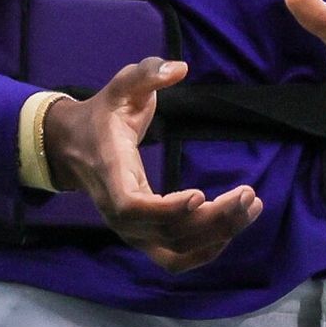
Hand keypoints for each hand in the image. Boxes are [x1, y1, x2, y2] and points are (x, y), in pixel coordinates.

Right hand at [42, 58, 262, 271]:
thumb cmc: (104, 114)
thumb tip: (179, 68)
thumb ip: (147, 73)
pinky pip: (175, 258)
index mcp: (112, 175)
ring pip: (175, 250)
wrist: (74, 147)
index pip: (132, 206)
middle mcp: (119, 213)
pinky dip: (205, 251)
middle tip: (247, 194)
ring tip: (250, 207)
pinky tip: (234, 229)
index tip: (200, 194)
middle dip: (212, 219)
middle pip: (166, 232)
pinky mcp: (144, 237)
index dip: (166, 208)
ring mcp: (131, 231)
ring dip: (217, 235)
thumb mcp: (122, 86)